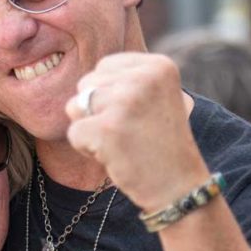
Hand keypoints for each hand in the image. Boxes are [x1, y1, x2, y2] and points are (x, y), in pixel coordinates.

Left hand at [66, 52, 209, 211]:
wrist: (177, 185)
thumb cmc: (159, 143)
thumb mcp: (154, 97)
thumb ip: (126, 79)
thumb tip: (86, 78)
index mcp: (158, 65)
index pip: (104, 66)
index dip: (108, 95)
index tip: (134, 116)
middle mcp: (144, 77)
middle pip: (86, 84)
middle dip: (96, 112)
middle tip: (127, 132)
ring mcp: (126, 101)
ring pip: (74, 107)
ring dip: (89, 129)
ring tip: (119, 142)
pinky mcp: (107, 128)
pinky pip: (74, 133)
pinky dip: (86, 149)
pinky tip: (113, 155)